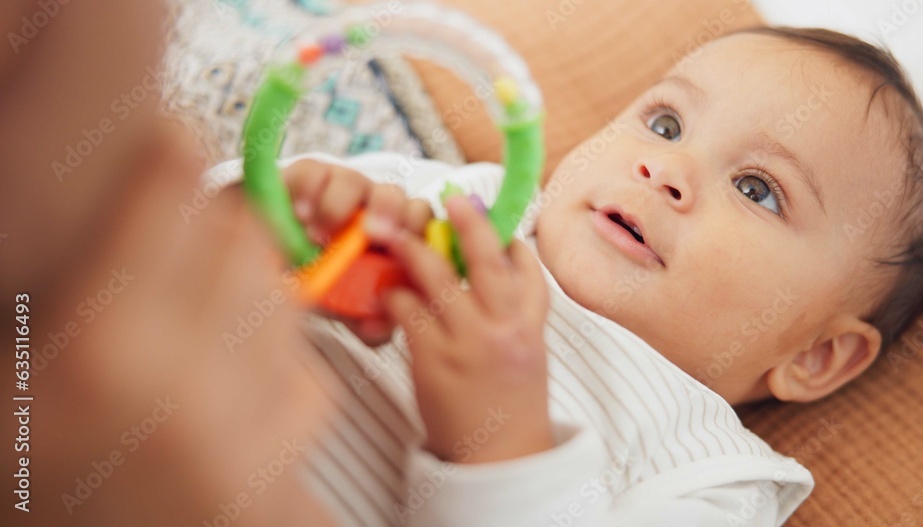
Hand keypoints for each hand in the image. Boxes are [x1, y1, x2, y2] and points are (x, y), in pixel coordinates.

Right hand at [283, 159, 432, 344]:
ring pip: (357, 182)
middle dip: (391, 213)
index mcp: (398, 236)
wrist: (277, 265)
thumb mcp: (352, 308)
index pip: (424, 226)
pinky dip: (309, 193)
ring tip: (318, 235)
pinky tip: (301, 216)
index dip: (419, 236)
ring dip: (341, 206)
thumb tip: (376, 328)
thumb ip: (370, 321)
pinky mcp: (311, 175)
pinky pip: (316, 174)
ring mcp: (346, 187)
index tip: (403, 257)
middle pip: (400, 197)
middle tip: (372, 235)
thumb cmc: (327, 281)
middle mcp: (376, 207)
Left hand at [384, 196, 552, 463]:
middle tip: (450, 198)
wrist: (498, 458)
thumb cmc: (509, 404)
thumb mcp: (526, 352)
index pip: (529, 269)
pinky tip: (387, 289)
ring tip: (396, 231)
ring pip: (440, 279)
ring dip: (415, 249)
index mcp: (531, 327)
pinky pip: (409, 311)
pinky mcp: (433, 360)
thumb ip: (513, 312)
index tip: (492, 216)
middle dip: (469, 222)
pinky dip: (395, 293)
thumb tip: (492, 268)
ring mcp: (469, 343)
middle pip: (489, 261)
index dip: (510, 238)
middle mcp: (504, 330)